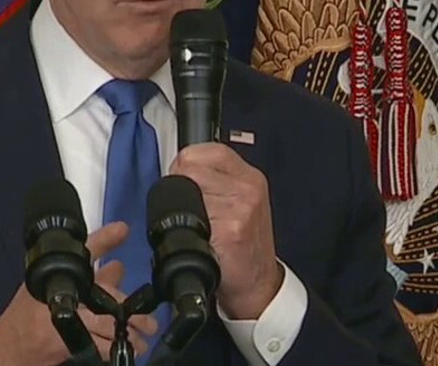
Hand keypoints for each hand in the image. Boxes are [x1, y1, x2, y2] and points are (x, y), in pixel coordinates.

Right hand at [0, 222, 158, 365]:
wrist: (8, 348)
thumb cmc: (26, 315)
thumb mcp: (49, 287)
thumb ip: (87, 278)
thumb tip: (118, 267)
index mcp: (58, 275)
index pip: (83, 249)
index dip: (104, 238)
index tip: (122, 229)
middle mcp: (61, 292)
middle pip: (105, 295)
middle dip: (130, 310)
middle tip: (149, 322)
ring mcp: (63, 319)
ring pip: (106, 325)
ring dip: (128, 335)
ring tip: (141, 341)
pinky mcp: (64, 343)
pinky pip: (97, 347)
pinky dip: (112, 351)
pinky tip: (122, 354)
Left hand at [169, 143, 283, 319]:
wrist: (259, 286)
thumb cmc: (245, 246)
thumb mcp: (240, 203)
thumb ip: (215, 181)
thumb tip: (178, 169)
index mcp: (249, 176)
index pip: (200, 150)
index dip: (184, 167)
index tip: (185, 185)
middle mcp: (248, 187)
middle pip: (188, 168)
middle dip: (181, 190)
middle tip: (194, 213)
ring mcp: (241, 208)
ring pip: (187, 192)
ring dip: (185, 213)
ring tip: (203, 229)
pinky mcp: (231, 230)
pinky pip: (193, 220)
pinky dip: (191, 233)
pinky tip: (205, 242)